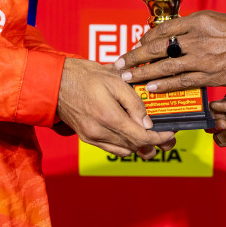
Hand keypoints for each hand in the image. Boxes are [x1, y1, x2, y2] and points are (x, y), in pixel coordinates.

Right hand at [55, 58, 174, 157]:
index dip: (159, 138)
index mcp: (108, 116)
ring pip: (123, 150)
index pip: (141, 137)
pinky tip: (131, 136)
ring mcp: (91, 137)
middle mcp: (99, 132)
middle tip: (167, 139)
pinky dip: (124, 145)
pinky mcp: (86, 138)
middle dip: (153, 144)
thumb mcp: (115, 80)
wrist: (56, 82)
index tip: (170, 134)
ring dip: (139, 146)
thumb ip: (134, 103)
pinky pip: (111, 148)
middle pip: (134, 147)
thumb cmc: (85, 76)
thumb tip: (147, 123)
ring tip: (152, 139)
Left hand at [114, 10, 225, 92]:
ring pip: (166, 65)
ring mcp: (204, 57)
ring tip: (128, 79)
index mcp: (199, 20)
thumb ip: (201, 29)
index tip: (136, 46)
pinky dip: (165, 85)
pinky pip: (183, 81)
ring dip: (143, 73)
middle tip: (119, 64)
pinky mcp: (213, 75)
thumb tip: (184, 38)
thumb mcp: (221, 21)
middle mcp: (197, 36)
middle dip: (135, 56)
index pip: (163, 29)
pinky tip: (152, 88)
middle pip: (157, 46)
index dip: (146, 39)